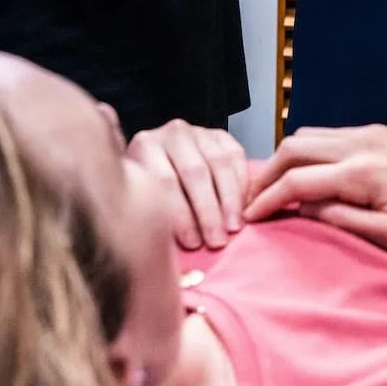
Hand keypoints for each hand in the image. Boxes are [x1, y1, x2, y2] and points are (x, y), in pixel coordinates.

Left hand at [126, 119, 247, 250]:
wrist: (158, 161)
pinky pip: (237, 157)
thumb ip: (152, 214)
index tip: (192, 244)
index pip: (166, 182)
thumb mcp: (143, 199)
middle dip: (208, 211)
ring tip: (233, 228)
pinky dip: (242, 184)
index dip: (181, 215)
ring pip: (219, 163)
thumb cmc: (150, 192)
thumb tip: (167, 253)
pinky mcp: (221, 135)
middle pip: (195, 172)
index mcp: (145, 146)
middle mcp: (172, 133)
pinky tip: (243, 208)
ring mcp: (199, 131)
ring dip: (229, 200)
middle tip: (217, 241)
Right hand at [244, 125, 386, 253]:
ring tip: (273, 187)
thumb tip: (304, 211)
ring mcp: (369, 133)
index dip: (267, 200)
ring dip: (285, 159)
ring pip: (309, 135)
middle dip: (266, 173)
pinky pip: (328, 135)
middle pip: (293, 148)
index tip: (250, 218)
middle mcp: (359, 143)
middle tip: (252, 199)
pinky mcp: (378, 132)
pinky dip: (306, 151)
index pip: (297, 181)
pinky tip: (304, 172)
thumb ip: (343, 220)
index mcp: (361, 173)